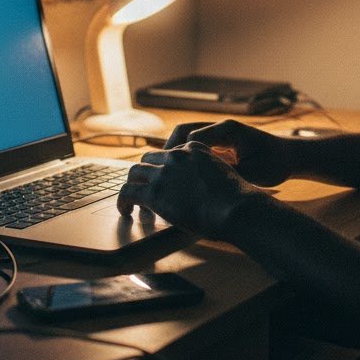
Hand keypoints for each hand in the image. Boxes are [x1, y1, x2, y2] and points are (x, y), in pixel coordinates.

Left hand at [116, 140, 268, 238]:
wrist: (236, 208)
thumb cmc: (237, 200)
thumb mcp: (224, 175)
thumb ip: (209, 176)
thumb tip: (206, 192)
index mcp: (195, 149)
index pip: (169, 152)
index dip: (162, 167)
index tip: (160, 178)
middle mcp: (177, 156)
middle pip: (148, 159)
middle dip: (143, 174)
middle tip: (141, 189)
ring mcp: (164, 172)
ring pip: (134, 173)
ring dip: (131, 186)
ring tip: (128, 202)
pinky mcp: (154, 191)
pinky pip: (128, 192)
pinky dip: (123, 201)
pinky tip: (125, 211)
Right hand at [163, 119, 293, 186]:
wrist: (289, 156)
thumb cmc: (275, 164)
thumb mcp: (252, 173)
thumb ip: (227, 176)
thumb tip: (201, 186)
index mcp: (228, 130)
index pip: (193, 137)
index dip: (178, 155)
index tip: (167, 174)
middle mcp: (221, 127)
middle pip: (184, 131)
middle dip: (168, 151)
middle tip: (158, 172)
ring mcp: (219, 132)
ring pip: (186, 136)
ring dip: (174, 152)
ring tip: (164, 173)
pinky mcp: (219, 141)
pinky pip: (195, 144)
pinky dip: (184, 156)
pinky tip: (179, 174)